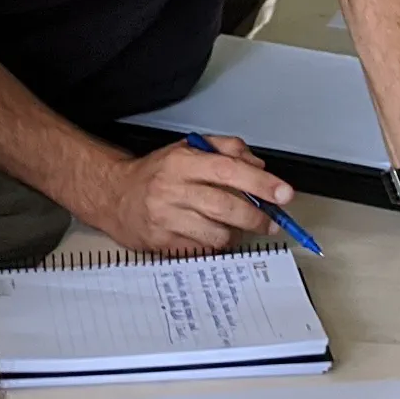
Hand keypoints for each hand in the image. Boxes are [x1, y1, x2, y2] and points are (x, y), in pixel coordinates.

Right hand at [95, 133, 295, 256]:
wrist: (115, 196)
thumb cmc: (157, 173)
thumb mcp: (189, 148)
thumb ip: (228, 150)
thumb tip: (260, 168)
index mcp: (182, 162)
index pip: (230, 171)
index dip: (261, 184)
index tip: (284, 194)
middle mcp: (172, 189)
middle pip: (226, 207)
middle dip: (257, 218)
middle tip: (270, 222)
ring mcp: (166, 219)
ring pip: (217, 234)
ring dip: (234, 234)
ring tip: (232, 226)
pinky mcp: (162, 243)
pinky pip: (202, 250)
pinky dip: (214, 245)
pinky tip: (209, 234)